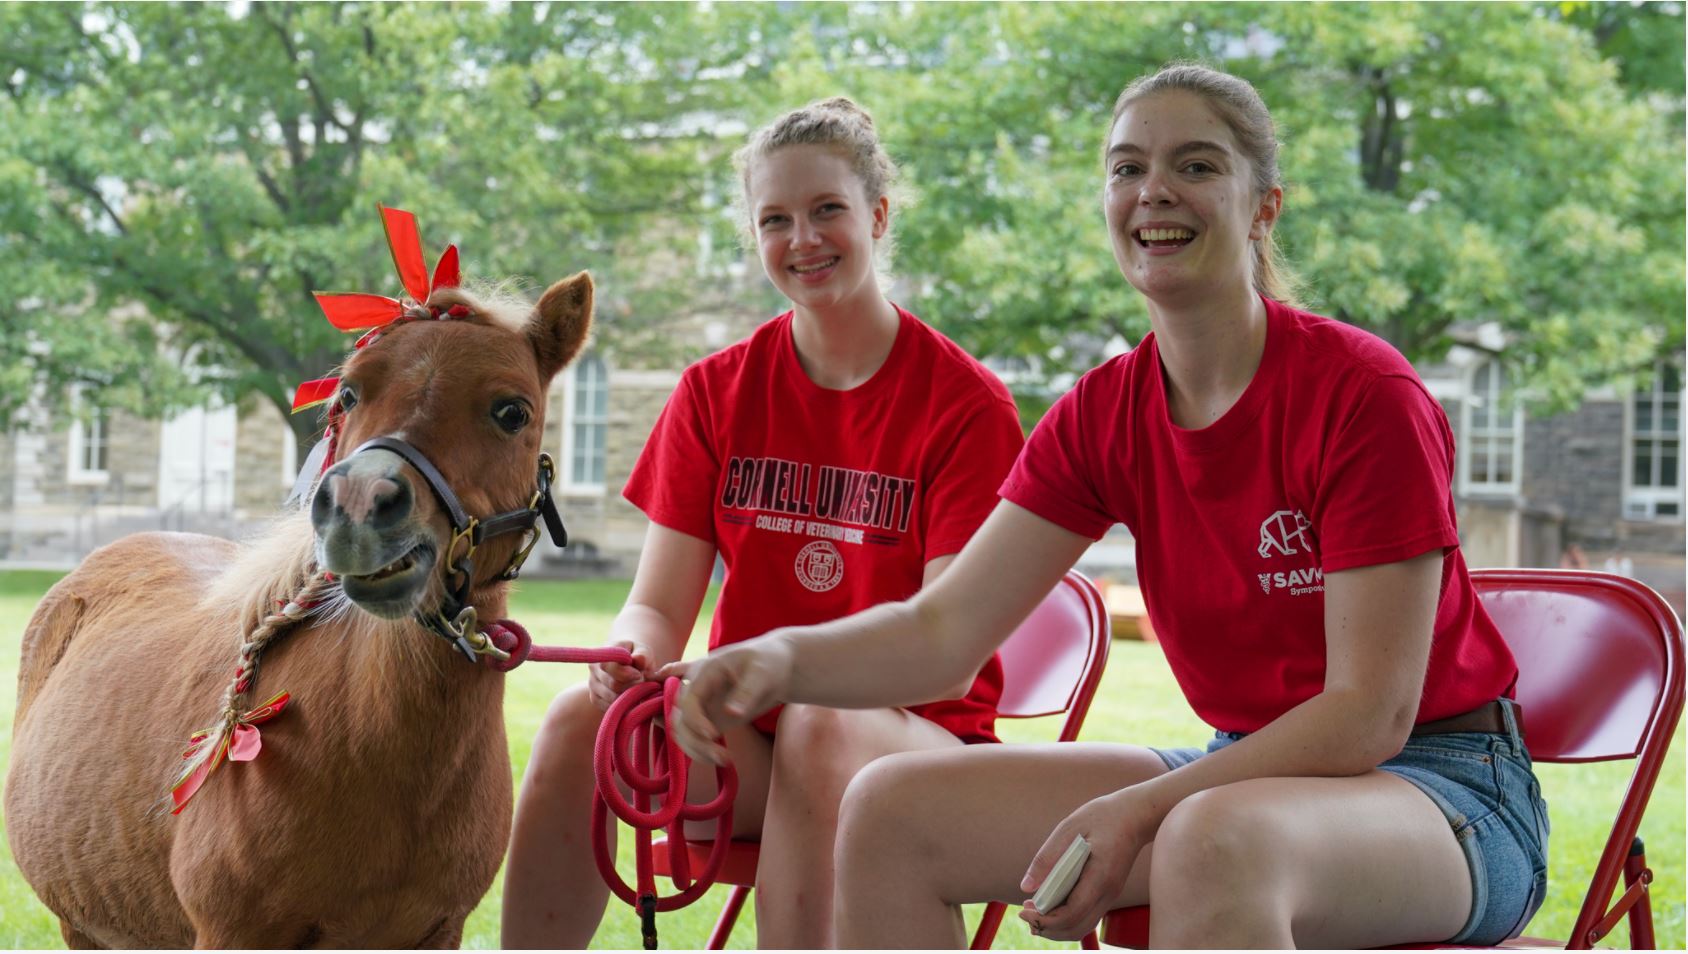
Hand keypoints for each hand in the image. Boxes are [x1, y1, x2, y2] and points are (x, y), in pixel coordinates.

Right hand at [586, 639, 651, 712]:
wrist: (630, 665)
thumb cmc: (638, 656)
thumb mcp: (643, 651)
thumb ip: (643, 655)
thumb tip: (639, 660)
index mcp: (604, 652)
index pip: (608, 666)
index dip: (626, 673)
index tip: (639, 674)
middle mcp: (594, 668)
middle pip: (613, 685)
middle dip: (631, 686)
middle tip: (641, 682)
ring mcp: (592, 684)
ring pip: (612, 698)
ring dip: (628, 696)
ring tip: (636, 688)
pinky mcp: (594, 698)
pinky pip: (609, 707)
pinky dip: (622, 705)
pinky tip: (629, 696)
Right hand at [656, 634, 793, 765]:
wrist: (776, 668)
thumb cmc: (768, 662)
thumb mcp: (761, 672)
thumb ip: (746, 691)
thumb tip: (732, 713)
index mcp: (705, 671)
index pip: (687, 699)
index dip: (694, 719)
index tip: (712, 735)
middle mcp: (697, 688)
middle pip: (679, 718)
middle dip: (695, 740)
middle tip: (721, 756)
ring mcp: (701, 705)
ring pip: (682, 732)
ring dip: (696, 749)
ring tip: (724, 760)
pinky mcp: (709, 719)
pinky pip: (693, 738)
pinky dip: (701, 751)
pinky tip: (722, 759)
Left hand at [1017, 790, 1153, 941]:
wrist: (1136, 815)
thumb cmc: (1102, 816)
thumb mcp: (1069, 828)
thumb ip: (1047, 858)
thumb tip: (1026, 887)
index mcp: (1099, 876)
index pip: (1071, 913)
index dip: (1044, 919)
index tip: (1024, 909)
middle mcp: (1108, 893)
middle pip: (1075, 928)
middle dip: (1047, 928)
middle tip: (1025, 912)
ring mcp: (1110, 895)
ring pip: (1081, 926)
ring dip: (1055, 926)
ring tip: (1034, 910)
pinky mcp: (1108, 893)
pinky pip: (1086, 916)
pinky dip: (1065, 918)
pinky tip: (1050, 903)